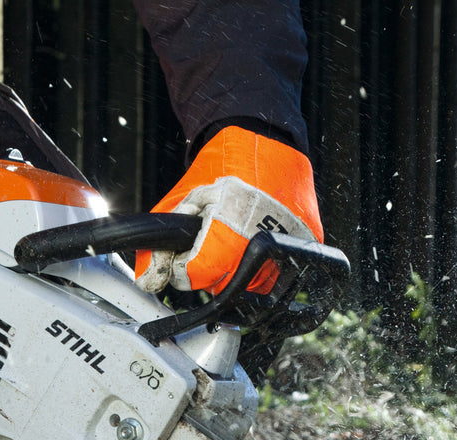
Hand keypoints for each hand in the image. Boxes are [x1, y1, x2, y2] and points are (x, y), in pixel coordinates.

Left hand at [136, 126, 322, 294]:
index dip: (181, 267)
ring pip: (252, 286)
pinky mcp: (309, 242)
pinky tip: (251, 239)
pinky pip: (278, 273)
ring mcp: (290, 243)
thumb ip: (160, 243)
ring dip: (235, 269)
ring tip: (231, 236)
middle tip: (206, 240)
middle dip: (207, 268)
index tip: (180, 257)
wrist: (265, 136)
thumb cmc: (225, 163)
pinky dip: (260, 264)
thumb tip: (148, 279)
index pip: (197, 275)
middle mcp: (262, 240)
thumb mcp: (182, 200)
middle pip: (222, 285)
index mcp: (230, 227)